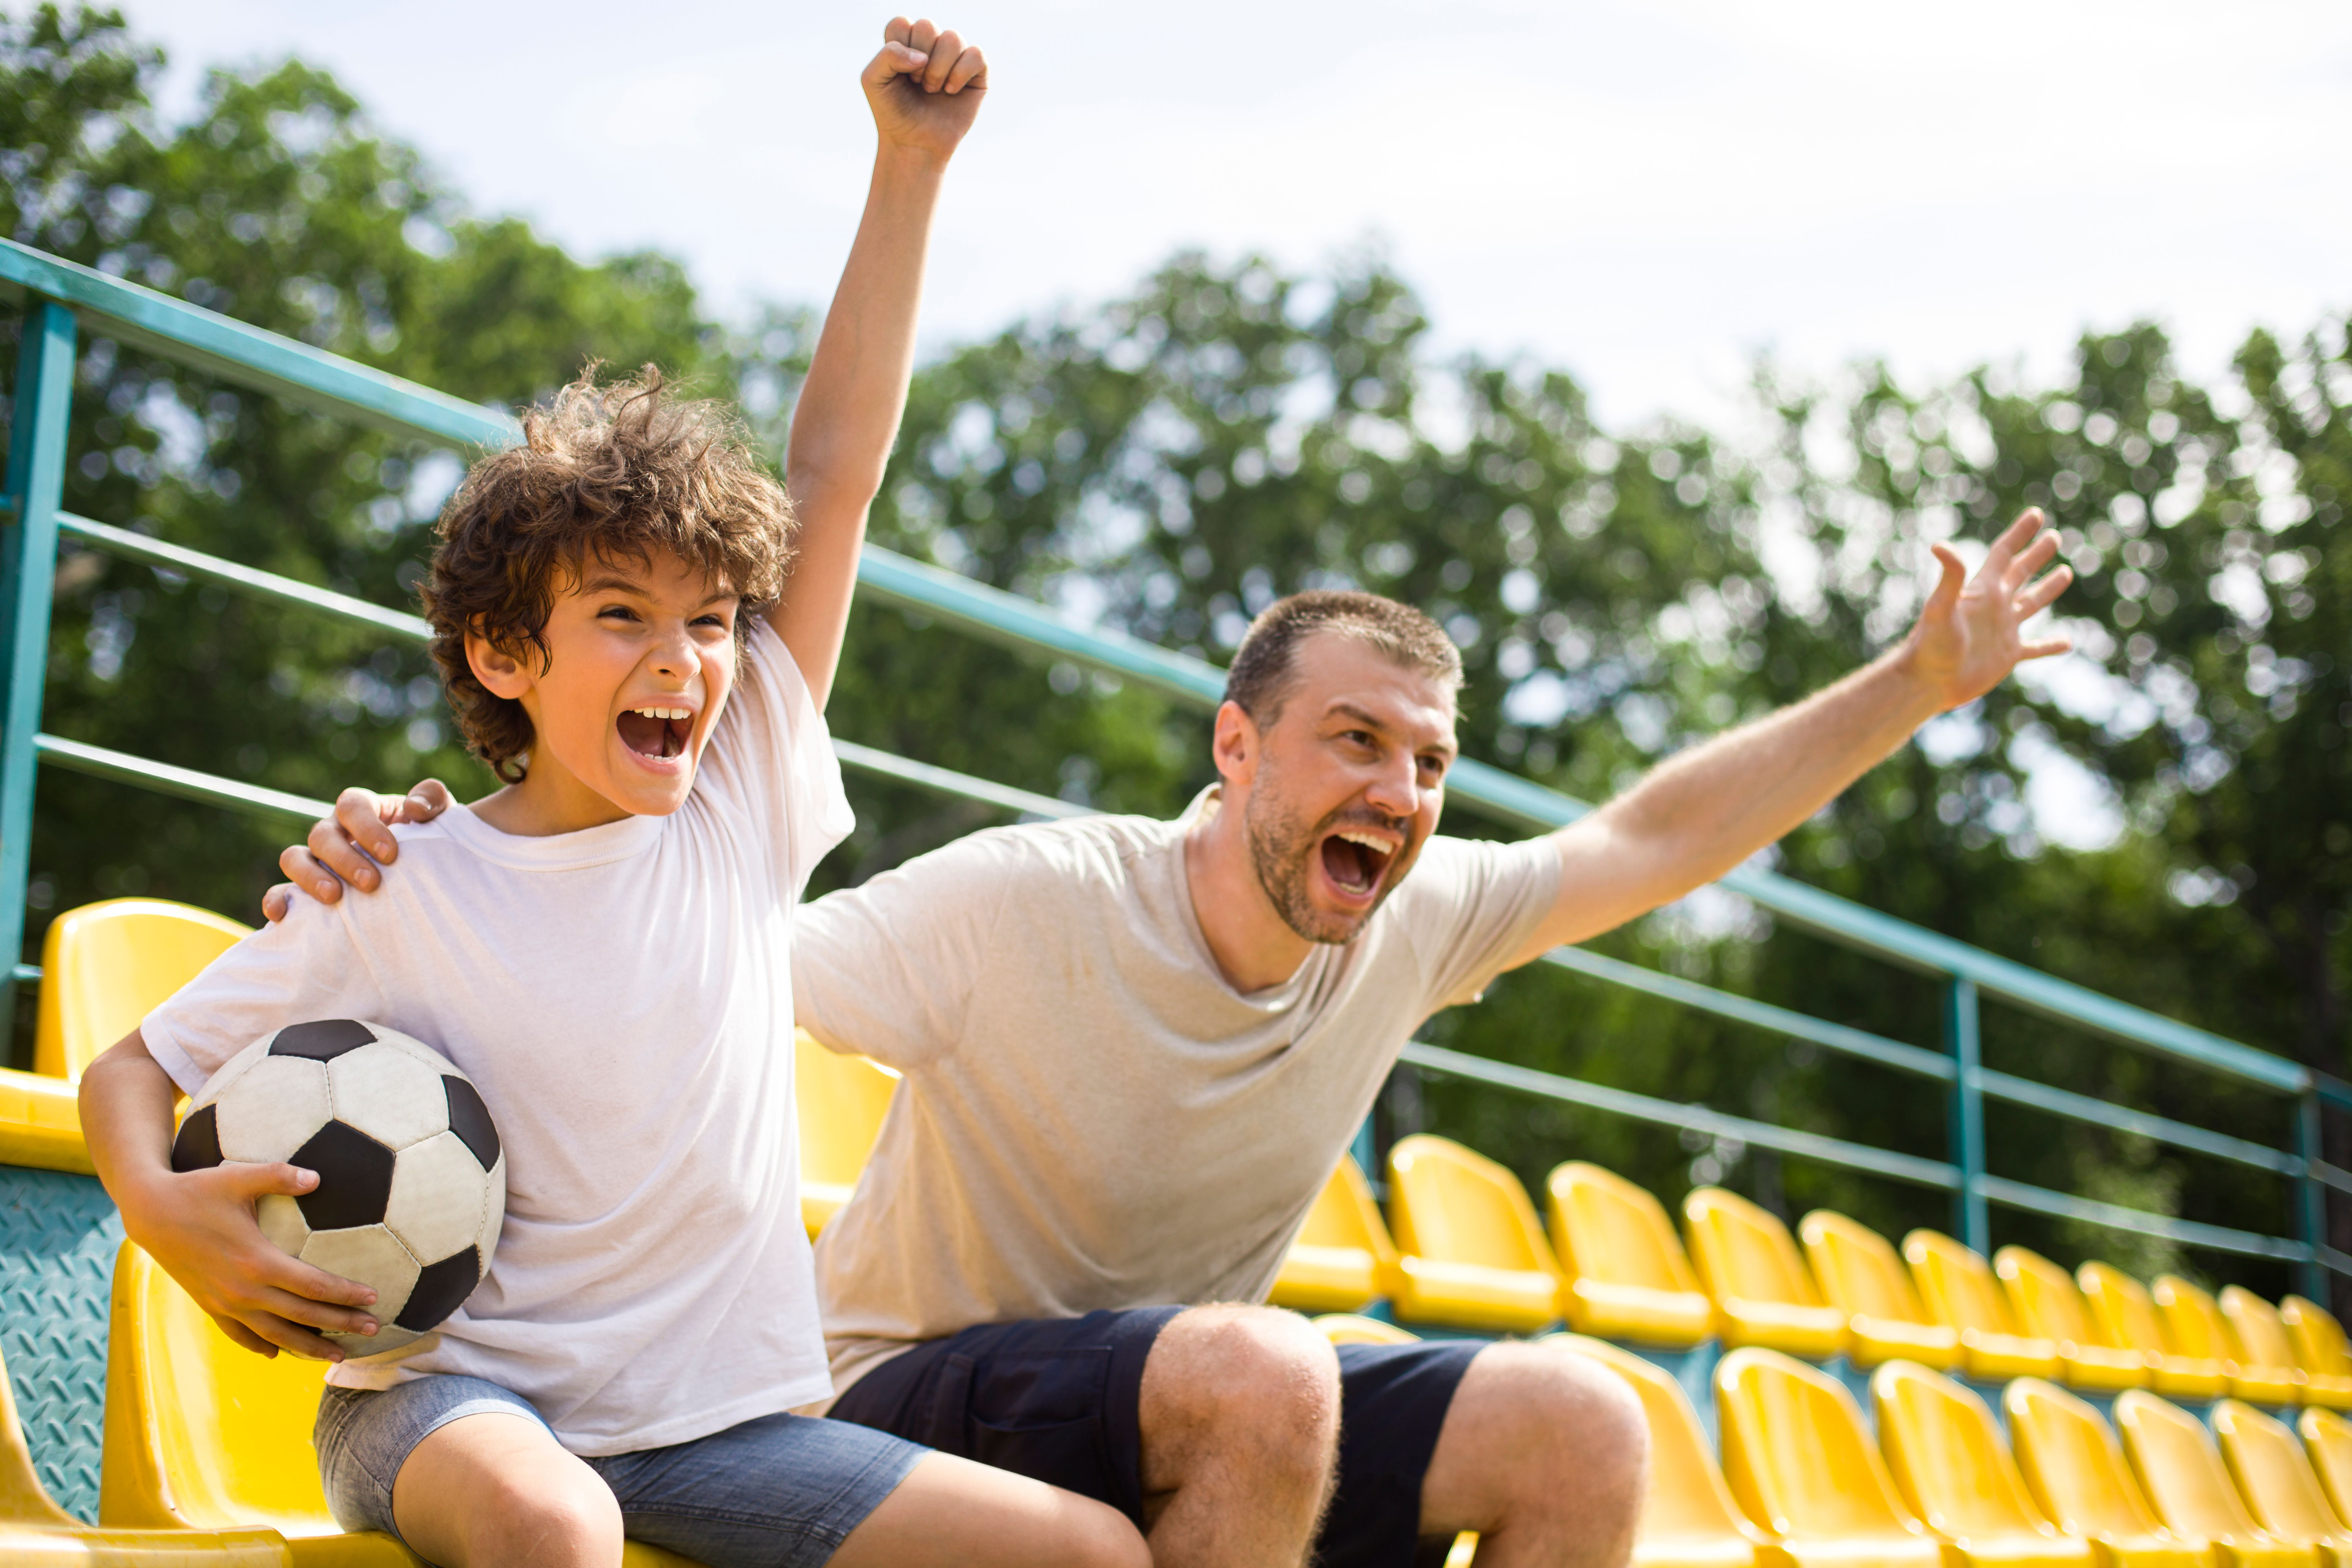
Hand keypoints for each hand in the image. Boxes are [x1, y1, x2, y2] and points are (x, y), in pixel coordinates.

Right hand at [120, 1160, 379, 1359]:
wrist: (150, 1213)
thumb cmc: (199, 1189)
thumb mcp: (240, 1177)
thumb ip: (281, 1176)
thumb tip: (318, 1177)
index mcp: (257, 1261)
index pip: (313, 1286)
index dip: (345, 1294)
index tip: (374, 1298)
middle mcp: (243, 1290)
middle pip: (302, 1316)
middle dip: (341, 1325)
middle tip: (375, 1330)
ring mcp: (224, 1303)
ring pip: (275, 1335)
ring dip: (308, 1347)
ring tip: (338, 1356)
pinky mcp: (209, 1306)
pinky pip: (240, 1334)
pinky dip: (261, 1345)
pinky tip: (278, 1353)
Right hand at [261, 780, 449, 922]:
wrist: (424, 875)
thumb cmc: (430, 841)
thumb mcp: (440, 816)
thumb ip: (432, 799)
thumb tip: (414, 808)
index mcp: (362, 810)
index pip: (352, 805)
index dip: (367, 827)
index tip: (392, 854)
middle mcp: (334, 832)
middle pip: (322, 834)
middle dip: (344, 858)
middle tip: (372, 883)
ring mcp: (317, 860)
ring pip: (294, 858)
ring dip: (309, 876)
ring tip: (334, 897)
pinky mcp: (306, 889)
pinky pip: (280, 891)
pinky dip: (275, 900)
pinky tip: (280, 915)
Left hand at [863, 16, 986, 164]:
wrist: (915, 145)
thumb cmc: (893, 113)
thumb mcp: (874, 81)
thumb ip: (887, 55)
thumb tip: (923, 56)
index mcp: (906, 43)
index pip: (902, 23)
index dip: (899, 48)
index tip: (899, 74)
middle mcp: (931, 46)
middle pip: (927, 26)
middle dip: (919, 59)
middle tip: (917, 84)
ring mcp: (955, 58)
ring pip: (953, 38)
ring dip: (938, 69)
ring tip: (933, 90)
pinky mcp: (977, 73)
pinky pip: (976, 54)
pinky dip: (961, 73)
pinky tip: (951, 91)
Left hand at [1904, 508, 2074, 710]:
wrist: (1928, 682)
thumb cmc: (1930, 644)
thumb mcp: (1940, 607)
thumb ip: (1949, 577)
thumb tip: (1939, 545)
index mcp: (1982, 590)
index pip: (2004, 554)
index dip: (2019, 533)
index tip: (2036, 514)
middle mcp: (1994, 606)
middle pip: (2020, 573)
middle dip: (2036, 554)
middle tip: (2054, 536)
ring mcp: (2002, 630)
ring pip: (2031, 604)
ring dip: (2047, 589)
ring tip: (2065, 573)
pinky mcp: (2006, 656)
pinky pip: (2035, 648)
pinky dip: (2050, 645)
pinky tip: (2066, 643)